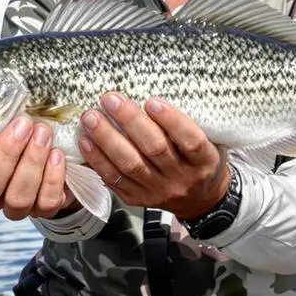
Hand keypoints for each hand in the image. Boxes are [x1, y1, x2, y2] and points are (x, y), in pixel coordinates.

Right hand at [0, 116, 77, 220]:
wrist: (60, 137)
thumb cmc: (21, 116)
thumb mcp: (0, 105)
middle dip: (5, 157)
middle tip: (23, 124)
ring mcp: (12, 204)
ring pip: (16, 200)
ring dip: (32, 163)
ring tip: (43, 132)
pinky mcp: (42, 208)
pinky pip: (45, 204)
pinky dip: (52, 178)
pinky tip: (56, 154)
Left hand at [81, 92, 228, 220]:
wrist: (199, 200)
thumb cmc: (200, 161)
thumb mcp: (209, 141)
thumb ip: (187, 124)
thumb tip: (149, 95)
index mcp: (205, 161)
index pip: (191, 141)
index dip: (172, 121)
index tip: (152, 101)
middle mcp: (182, 178)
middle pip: (155, 149)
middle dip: (130, 121)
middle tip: (110, 100)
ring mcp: (158, 191)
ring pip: (131, 164)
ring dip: (107, 139)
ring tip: (91, 118)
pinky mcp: (138, 199)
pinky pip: (114, 179)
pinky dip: (98, 160)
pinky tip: (85, 141)